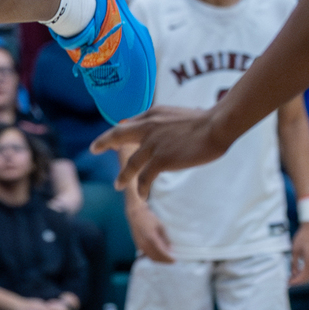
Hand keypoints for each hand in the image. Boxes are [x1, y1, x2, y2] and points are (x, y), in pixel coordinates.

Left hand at [93, 105, 225, 196]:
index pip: (130, 123)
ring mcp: (153, 144)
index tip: (113, 136)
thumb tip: (159, 127)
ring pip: (131, 163)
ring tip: (118, 185)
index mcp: (151, 115)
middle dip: (104, 142)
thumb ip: (163, 121)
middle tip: (93, 148)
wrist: (215, 126)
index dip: (120, 130)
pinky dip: (142, 187)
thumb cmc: (203, 120)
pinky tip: (142, 195)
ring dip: (123, 176)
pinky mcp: (161, 159)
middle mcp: (147, 127)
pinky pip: (145, 177)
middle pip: (118, 135)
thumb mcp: (176, 114)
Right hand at [131, 204, 175, 263]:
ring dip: (159, 260)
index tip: (175, 260)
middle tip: (172, 260)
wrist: (135, 214)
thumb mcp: (160, 226)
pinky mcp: (138, 245)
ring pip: (151, 257)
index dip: (168, 258)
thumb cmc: (149, 218)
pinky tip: (159, 255)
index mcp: (151, 238)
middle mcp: (144, 244)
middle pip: (156, 257)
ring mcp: (140, 245)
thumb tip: (170, 249)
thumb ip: (165, 238)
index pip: (161, 252)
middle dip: (165, 261)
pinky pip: (147, 255)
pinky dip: (154, 257)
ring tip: (167, 259)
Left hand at [289, 220, 308, 286]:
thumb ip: (294, 262)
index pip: (303, 277)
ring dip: (301, 278)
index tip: (288, 284)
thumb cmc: (303, 237)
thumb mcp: (295, 250)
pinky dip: (304, 273)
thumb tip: (293, 273)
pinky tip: (296, 272)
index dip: (296, 282)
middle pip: (307, 278)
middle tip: (288, 283)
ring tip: (291, 279)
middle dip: (298, 282)